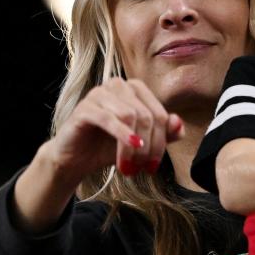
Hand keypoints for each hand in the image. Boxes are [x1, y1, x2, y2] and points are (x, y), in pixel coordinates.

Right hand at [46, 78, 182, 184]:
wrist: (76, 159)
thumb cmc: (109, 147)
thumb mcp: (142, 143)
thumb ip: (164, 133)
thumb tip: (178, 123)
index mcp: (135, 89)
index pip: (160, 114)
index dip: (161, 142)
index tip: (153, 166)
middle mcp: (118, 85)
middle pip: (147, 116)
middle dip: (148, 147)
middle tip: (143, 169)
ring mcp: (100, 93)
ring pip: (130, 116)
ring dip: (133, 147)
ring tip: (130, 167)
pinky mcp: (84, 107)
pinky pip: (108, 119)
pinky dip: (121, 135)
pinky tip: (128, 149)